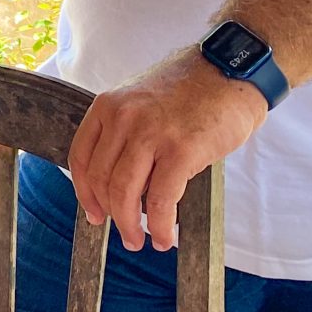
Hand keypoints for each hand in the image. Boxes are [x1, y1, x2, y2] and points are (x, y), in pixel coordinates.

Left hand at [66, 47, 266, 252]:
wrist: (230, 71)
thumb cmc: (190, 88)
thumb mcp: (141, 99)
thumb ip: (125, 130)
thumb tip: (120, 177)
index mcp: (109, 106)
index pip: (80, 156)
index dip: (83, 191)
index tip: (93, 211)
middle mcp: (123, 118)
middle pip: (101, 179)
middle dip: (109, 214)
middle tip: (123, 233)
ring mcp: (151, 134)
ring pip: (124, 193)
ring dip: (129, 225)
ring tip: (140, 241)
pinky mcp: (181, 151)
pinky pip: (161, 200)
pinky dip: (160, 225)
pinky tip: (165, 236)